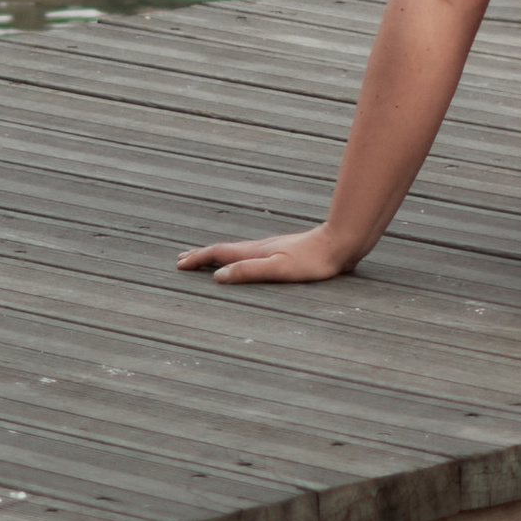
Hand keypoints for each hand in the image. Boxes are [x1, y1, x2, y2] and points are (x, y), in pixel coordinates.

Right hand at [175, 224, 361, 285]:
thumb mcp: (279, 269)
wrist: (341, 243)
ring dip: (218, 255)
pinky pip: (250, 255)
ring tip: (207, 258)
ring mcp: (271, 248)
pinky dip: (236, 257)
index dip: (198, 259)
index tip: (179, 264)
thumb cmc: (313, 261)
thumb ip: (249, 271)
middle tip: (182, 258)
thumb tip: (217, 276)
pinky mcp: (284, 252)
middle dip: (202, 255)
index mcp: (255, 252)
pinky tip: (246, 260)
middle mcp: (260, 248)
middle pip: (224, 250)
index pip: (219, 254)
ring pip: (237, 251)